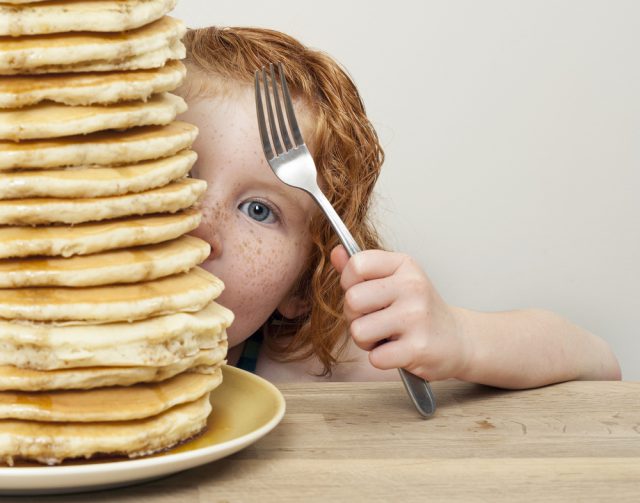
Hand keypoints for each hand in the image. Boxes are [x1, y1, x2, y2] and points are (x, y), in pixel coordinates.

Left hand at [330, 245, 470, 380]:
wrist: (458, 340)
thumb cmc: (419, 310)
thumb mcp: (395, 281)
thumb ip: (363, 269)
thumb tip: (335, 253)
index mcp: (404, 265)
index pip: (357, 264)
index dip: (349, 283)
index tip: (362, 292)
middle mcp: (412, 287)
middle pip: (352, 300)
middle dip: (355, 316)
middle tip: (375, 320)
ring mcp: (416, 317)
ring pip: (358, 331)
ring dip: (366, 340)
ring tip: (386, 336)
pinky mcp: (418, 348)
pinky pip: (374, 357)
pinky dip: (381, 359)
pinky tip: (397, 351)